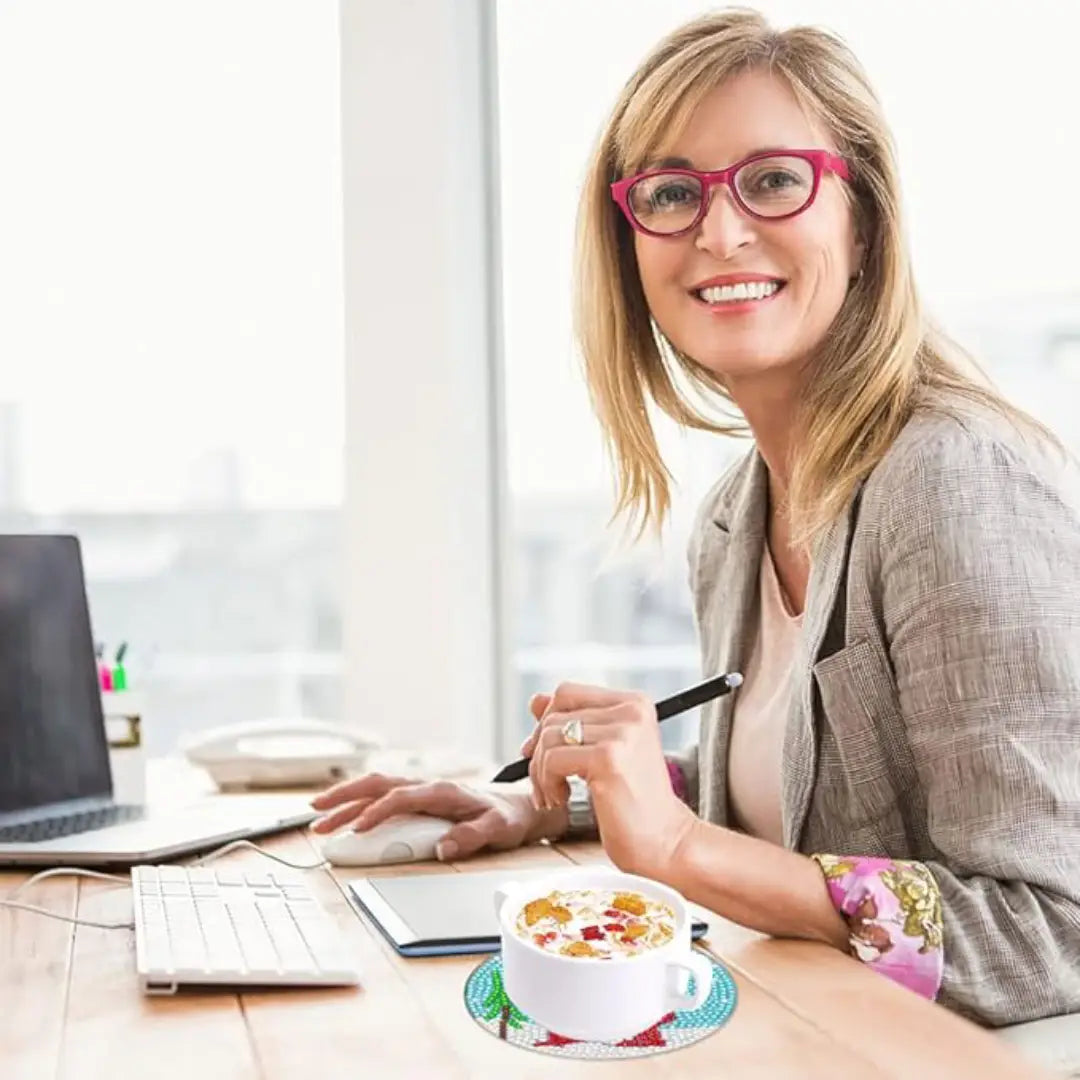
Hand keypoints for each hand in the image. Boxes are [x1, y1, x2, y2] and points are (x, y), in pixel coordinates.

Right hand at [309, 772, 564, 860]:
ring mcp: (421, 790)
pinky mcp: (419, 798)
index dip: (378, 812)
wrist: (519, 804)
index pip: (402, 797)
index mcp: (444, 791)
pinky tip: (343, 816)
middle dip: (345, 797)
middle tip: (316, 814)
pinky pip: (383, 796)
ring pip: (376, 788)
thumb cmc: (508, 816)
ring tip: (317, 818)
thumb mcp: (499, 829)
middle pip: (378, 784)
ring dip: (346, 800)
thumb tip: (444, 848)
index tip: (357, 829)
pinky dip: (359, 803)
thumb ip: (472, 836)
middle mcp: (428, 786)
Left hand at [519, 682, 696, 879]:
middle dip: (539, 752)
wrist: (666, 842)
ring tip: (555, 796)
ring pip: (549, 738)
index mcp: (634, 703)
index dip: (545, 721)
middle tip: (545, 783)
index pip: (567, 693)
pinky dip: (547, 784)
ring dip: (540, 773)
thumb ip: (574, 723)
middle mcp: (631, 711)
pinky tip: (563, 799)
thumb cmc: (634, 803)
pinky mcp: (609, 759)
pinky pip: (552, 760)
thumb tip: (534, 701)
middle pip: (555, 715)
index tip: (539, 753)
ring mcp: (621, 733)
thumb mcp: (603, 753)